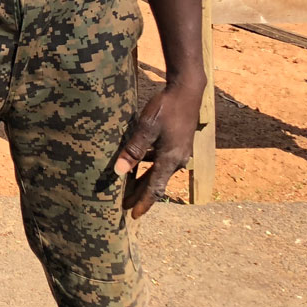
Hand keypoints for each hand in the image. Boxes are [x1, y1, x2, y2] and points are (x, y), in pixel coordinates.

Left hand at [113, 80, 204, 218]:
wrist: (188, 91)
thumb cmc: (166, 108)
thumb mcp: (147, 128)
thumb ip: (133, 150)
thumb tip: (119, 171)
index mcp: (170, 160)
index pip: (155, 189)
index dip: (143, 203)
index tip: (133, 215)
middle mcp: (177, 160)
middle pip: (156, 182)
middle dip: (141, 195)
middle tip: (126, 206)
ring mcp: (180, 152)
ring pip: (159, 171)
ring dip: (144, 180)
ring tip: (128, 186)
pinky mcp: (178, 143)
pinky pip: (162, 160)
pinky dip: (149, 165)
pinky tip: (137, 162)